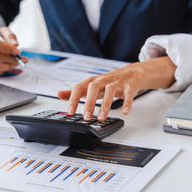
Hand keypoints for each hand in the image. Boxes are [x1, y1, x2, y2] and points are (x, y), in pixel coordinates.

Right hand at [0, 23, 28, 77]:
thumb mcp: (2, 31)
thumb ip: (10, 36)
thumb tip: (15, 44)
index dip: (7, 48)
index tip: (17, 51)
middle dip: (9, 58)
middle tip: (17, 59)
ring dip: (6, 67)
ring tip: (13, 64)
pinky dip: (1, 72)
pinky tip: (5, 67)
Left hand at [57, 56, 176, 119]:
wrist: (132, 73)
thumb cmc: (109, 81)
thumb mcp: (91, 86)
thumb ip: (76, 91)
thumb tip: (59, 93)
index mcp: (92, 81)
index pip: (79, 87)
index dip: (73, 98)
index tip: (70, 111)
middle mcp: (103, 80)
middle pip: (94, 87)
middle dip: (89, 102)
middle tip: (86, 117)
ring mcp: (117, 82)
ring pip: (110, 91)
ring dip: (105, 105)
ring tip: (101, 117)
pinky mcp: (129, 87)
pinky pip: (128, 94)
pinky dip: (127, 103)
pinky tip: (125, 112)